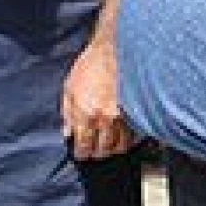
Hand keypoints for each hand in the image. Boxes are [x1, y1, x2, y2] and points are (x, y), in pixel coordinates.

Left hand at [62, 41, 135, 160]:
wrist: (114, 50)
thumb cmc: (89, 66)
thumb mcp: (69, 87)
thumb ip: (67, 113)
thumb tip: (67, 133)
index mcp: (85, 113)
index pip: (83, 145)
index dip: (81, 153)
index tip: (81, 155)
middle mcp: (105, 118)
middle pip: (103, 149)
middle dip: (97, 153)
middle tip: (94, 152)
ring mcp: (124, 116)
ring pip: (121, 145)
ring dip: (113, 149)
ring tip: (108, 147)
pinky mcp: (138, 112)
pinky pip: (135, 135)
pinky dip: (129, 140)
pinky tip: (123, 138)